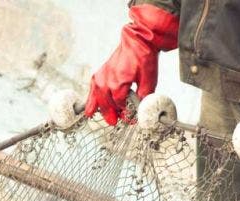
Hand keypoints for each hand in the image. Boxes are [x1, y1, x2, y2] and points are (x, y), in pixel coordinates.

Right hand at [84, 5, 178, 125]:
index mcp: (119, 83)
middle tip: (117, 122)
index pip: (120, 105)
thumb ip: (145, 96)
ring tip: (102, 118)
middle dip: (112, 114)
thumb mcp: (149, 78)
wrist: (136, 40)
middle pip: (106, 104)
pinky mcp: (100, 72)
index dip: (126, 114)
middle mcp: (107, 80)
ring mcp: (102, 76)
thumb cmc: (143, 56)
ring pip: (97, 98)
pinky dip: (91, 100)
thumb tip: (142, 109)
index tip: (131, 119)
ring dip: (100, 109)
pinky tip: (89, 109)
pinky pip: (93, 89)